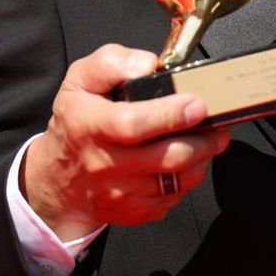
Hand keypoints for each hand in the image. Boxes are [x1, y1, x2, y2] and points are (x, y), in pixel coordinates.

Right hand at [21, 44, 229, 239]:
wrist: (59, 179)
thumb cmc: (78, 121)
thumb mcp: (81, 79)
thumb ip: (113, 63)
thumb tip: (147, 66)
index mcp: (90, 125)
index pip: (133, 124)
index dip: (170, 115)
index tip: (197, 105)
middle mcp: (104, 163)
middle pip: (167, 157)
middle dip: (203, 140)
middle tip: (217, 123)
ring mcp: (119, 193)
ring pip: (178, 180)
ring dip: (202, 158)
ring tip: (209, 139)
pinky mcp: (133, 211)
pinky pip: (174, 197)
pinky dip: (188, 178)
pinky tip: (188, 160)